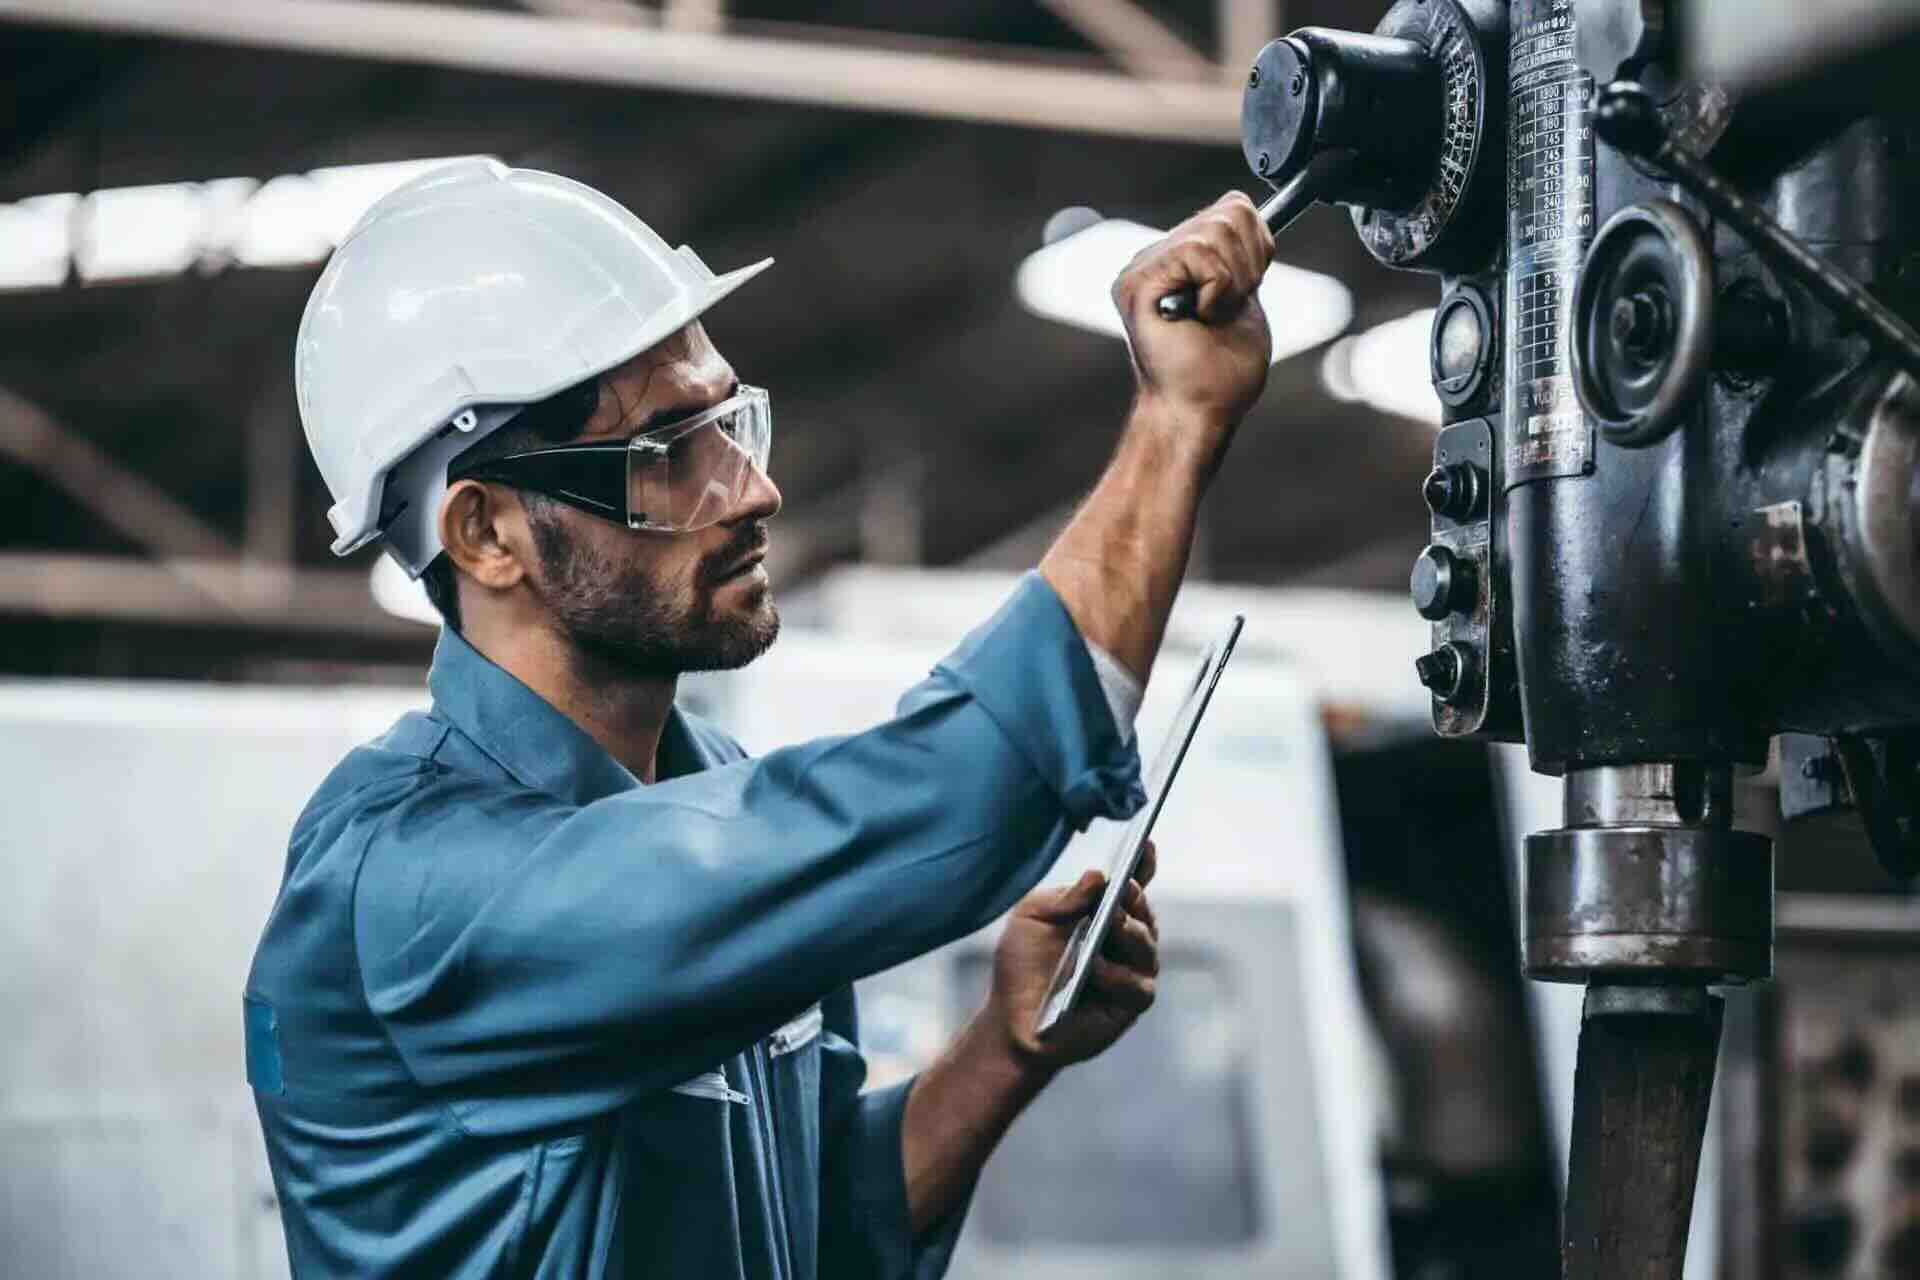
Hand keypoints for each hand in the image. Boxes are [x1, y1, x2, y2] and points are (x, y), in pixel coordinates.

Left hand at [984, 841, 1160, 1071]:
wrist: (1011, 1020)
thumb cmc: (1022, 965)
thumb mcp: (1031, 919)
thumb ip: (1063, 899)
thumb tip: (1097, 876)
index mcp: (1104, 911)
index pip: (1131, 884)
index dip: (1142, 865)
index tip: (1145, 845)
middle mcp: (1125, 938)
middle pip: (1143, 912)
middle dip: (1136, 899)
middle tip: (1124, 888)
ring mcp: (1131, 971)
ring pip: (1146, 945)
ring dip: (1130, 932)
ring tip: (1111, 921)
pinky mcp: (1129, 1004)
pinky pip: (1136, 985)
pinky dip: (1116, 975)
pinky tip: (1095, 966)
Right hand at [1112, 192, 1274, 445]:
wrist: (1200, 414)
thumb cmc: (1221, 373)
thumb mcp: (1242, 296)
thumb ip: (1236, 253)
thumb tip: (1240, 208)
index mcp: (1176, 259)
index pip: (1233, 208)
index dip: (1257, 248)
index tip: (1243, 293)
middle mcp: (1151, 258)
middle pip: (1231, 212)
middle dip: (1249, 266)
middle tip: (1226, 310)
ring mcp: (1141, 269)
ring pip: (1217, 229)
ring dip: (1233, 282)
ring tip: (1212, 316)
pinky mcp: (1137, 284)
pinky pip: (1200, 252)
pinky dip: (1218, 289)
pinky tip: (1200, 318)